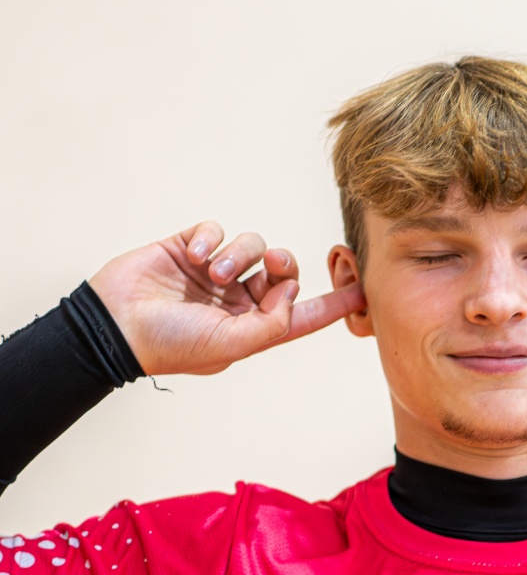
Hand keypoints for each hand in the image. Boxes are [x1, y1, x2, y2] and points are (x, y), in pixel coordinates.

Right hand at [88, 219, 365, 376]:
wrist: (114, 323)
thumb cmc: (171, 343)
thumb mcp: (230, 345)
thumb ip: (270, 324)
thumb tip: (293, 296)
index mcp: (253, 328)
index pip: (302, 315)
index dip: (334, 304)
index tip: (364, 290)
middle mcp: (238, 300)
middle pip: (282, 270)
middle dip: (283, 263)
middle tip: (273, 263)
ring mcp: (214, 273)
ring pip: (251, 245)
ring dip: (237, 254)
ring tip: (211, 271)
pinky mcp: (189, 247)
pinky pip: (216, 229)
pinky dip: (209, 238)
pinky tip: (191, 255)